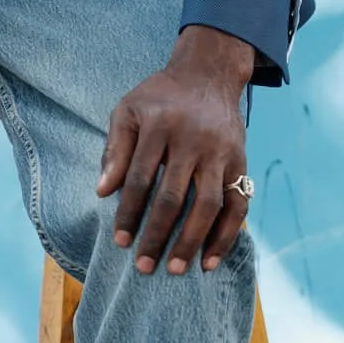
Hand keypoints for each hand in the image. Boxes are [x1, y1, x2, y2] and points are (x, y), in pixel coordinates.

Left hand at [97, 25, 254, 274]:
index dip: (129, 212)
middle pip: (174, 197)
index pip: (140, 179)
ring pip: (207, 205)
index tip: (119, 241)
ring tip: (175, 268)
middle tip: (144, 266)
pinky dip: (226, 235)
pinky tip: (210, 260)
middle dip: (158, 235)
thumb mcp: (128, 110)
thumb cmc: (160, 97)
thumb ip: (115, 148)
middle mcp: (193, 140)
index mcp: (160, 127)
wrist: (208, 74)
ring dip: (191, 241)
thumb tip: (103, 191)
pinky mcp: (241, 162)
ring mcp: (220, 153)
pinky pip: (237, 205)